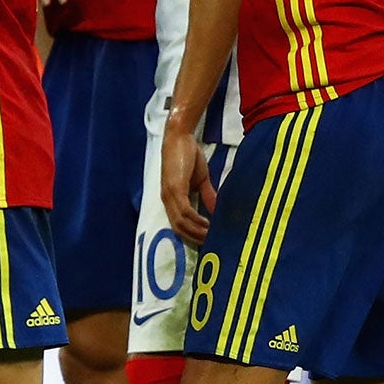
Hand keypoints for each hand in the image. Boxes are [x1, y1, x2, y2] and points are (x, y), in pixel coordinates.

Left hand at [161, 115, 216, 243]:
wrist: (180, 138)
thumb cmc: (188, 157)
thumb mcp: (200, 180)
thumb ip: (207, 196)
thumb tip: (217, 212)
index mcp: (172, 199)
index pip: (178, 225)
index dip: (191, 236)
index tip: (206, 243)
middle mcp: (167, 200)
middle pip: (178, 228)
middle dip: (195, 239)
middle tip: (211, 246)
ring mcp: (170, 194)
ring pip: (181, 222)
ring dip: (197, 232)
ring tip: (211, 238)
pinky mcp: (175, 188)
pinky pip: (185, 210)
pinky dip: (196, 220)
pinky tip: (207, 224)